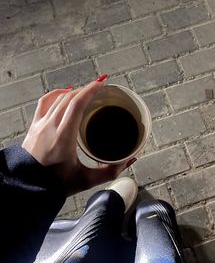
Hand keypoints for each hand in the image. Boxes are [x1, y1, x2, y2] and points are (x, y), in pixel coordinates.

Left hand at [22, 78, 135, 195]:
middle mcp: (50, 127)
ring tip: (87, 91)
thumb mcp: (85, 180)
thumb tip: (128, 160)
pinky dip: (56, 94)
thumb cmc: (54, 185)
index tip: (102, 84)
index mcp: (63, 138)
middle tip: (100, 87)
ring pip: (58, 98)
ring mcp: (40, 125)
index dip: (90, 90)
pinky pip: (44, 102)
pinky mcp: (34, 126)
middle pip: (69, 98)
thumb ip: (109, 172)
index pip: (77, 104)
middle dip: (86, 89)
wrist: (28, 188)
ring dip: (74, 91)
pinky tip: (64, 92)